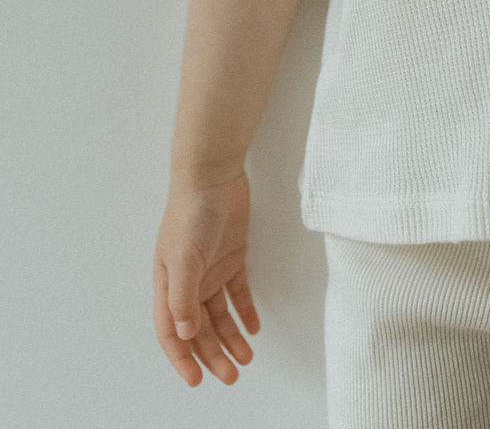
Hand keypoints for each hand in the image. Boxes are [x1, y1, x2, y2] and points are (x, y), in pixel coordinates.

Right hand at [153, 171, 260, 385]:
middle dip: (212, 355)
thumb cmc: (190, 212)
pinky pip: (238, 293)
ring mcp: (211, 270)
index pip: (171, 331)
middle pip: (198, 329)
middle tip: (231, 376)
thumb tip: (185, 333)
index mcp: (168, 284)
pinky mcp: (232, 257)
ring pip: (220, 315)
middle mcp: (188, 282)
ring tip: (246, 359)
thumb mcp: (184, 256)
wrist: (214, 175)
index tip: (197, 380)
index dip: (182, 358)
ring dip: (231, 338)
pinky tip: (254, 328)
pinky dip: (245, 312)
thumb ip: (183, 296)